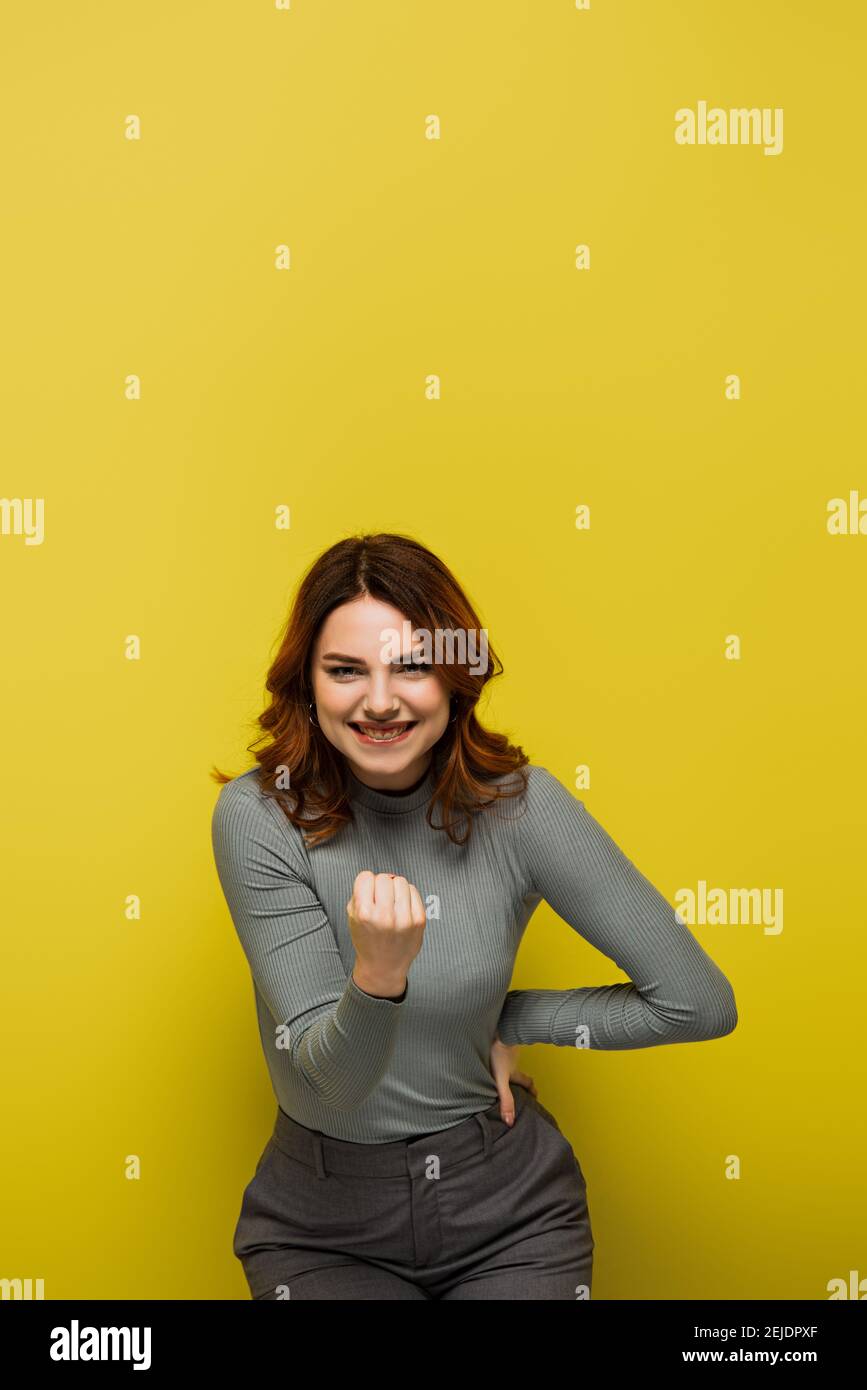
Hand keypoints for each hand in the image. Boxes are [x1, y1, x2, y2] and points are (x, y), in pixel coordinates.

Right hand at [347, 871, 426, 994]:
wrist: (383, 967)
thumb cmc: (367, 940)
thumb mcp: (352, 918)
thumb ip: (359, 894)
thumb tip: (377, 877)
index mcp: (364, 914)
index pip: (366, 877)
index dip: (365, 884)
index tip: (367, 892)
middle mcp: (384, 916)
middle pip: (384, 878)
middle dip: (380, 885)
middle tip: (380, 898)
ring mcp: (404, 918)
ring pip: (400, 881)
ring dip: (394, 888)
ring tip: (391, 902)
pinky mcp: (419, 920)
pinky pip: (414, 891)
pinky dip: (407, 895)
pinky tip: (401, 906)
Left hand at [490, 1032, 537, 1125]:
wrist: (497, 1029)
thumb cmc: (498, 1053)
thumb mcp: (501, 1080)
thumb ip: (505, 1099)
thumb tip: (510, 1121)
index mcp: (514, 1071)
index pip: (527, 1082)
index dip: (531, 1089)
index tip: (535, 1094)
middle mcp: (513, 1060)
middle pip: (520, 1070)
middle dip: (521, 1077)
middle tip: (520, 1081)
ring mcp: (507, 1049)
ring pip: (511, 1058)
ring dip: (509, 1063)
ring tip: (503, 1068)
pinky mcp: (498, 1040)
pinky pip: (502, 1047)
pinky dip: (499, 1051)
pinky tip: (490, 1050)